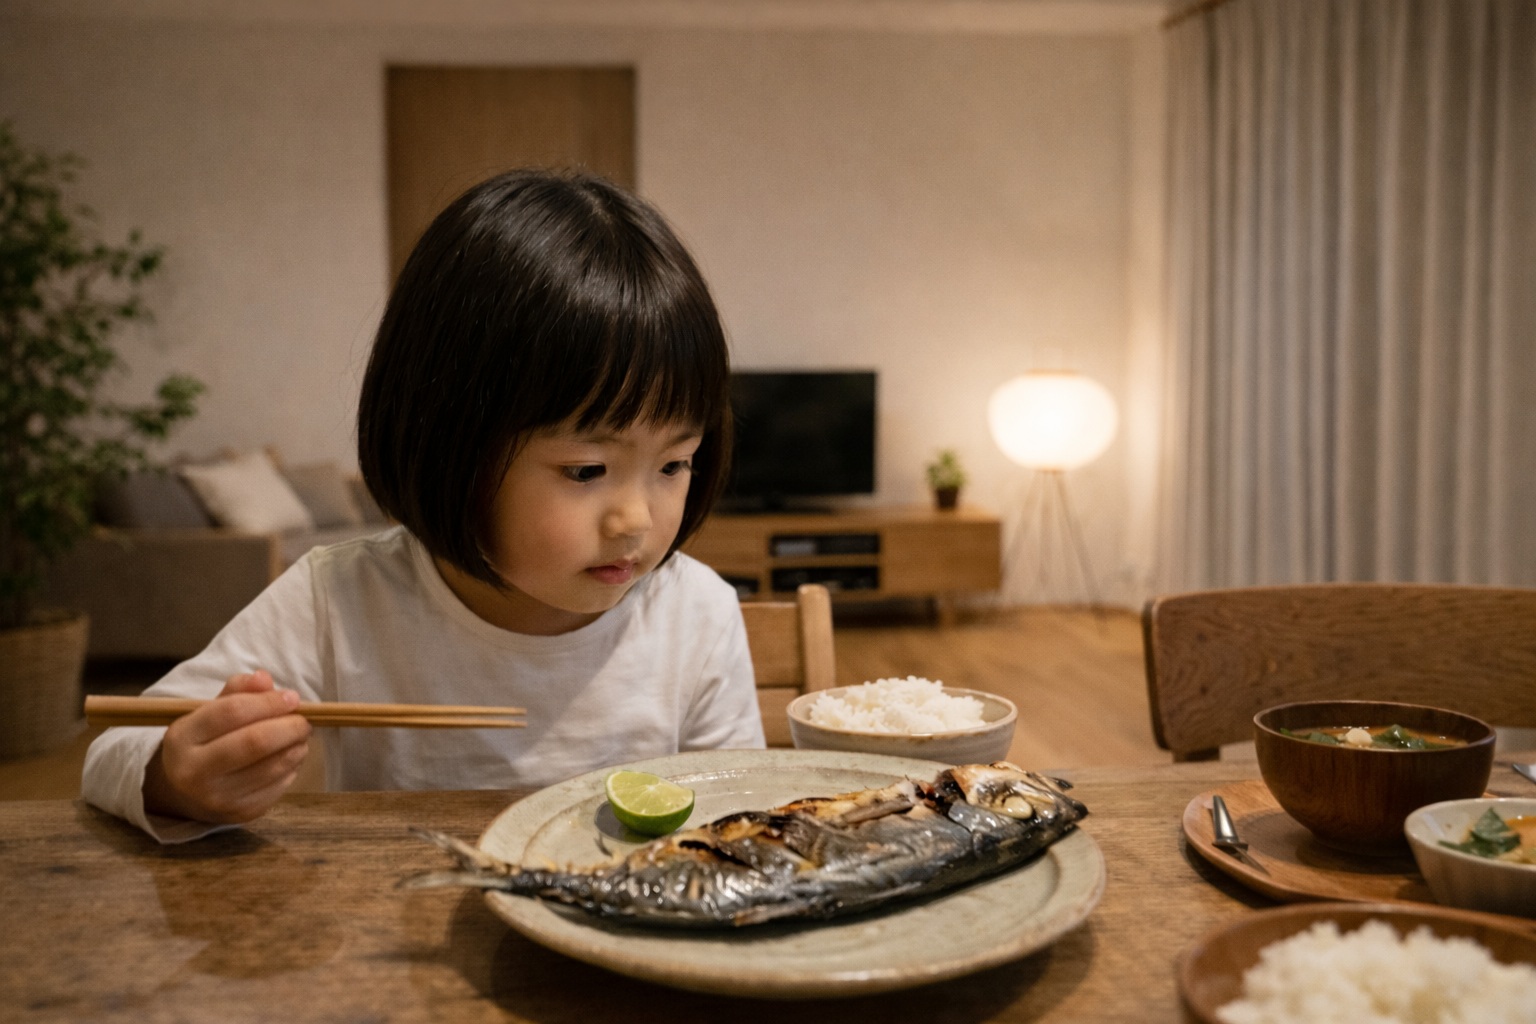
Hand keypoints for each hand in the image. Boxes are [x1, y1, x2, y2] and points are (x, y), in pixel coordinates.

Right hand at [142, 670, 311, 823]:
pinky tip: (291, 755)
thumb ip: (237, 691)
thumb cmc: (204, 742)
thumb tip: (264, 678)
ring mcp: (217, 797)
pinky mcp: (240, 813)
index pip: (232, 712)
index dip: (268, 702)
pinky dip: (292, 766)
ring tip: (300, 735)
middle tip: (304, 719)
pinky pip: (278, 786)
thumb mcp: (208, 712)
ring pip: (272, 767)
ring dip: (296, 746)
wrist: (185, 793)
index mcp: (182, 738)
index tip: (292, 697)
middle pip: (255, 742)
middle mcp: (194, 771)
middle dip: (289, 726)